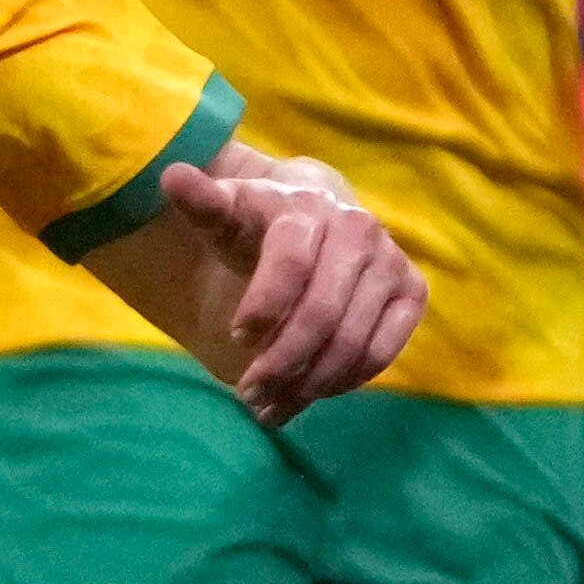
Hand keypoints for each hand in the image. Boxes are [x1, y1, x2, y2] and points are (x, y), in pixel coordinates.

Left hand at [167, 154, 419, 423]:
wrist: (317, 219)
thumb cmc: (257, 224)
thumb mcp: (225, 212)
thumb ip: (200, 203)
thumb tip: (173, 175)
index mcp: (308, 210)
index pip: (290, 263)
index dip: (264, 306)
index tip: (236, 336)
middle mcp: (357, 231)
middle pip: (322, 312)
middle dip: (281, 362)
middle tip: (247, 393)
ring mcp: (389, 261)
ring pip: (353, 340)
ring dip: (309, 384)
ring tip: (269, 407)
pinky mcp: (411, 291)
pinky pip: (384, 349)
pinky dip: (346, 381)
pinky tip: (308, 395)